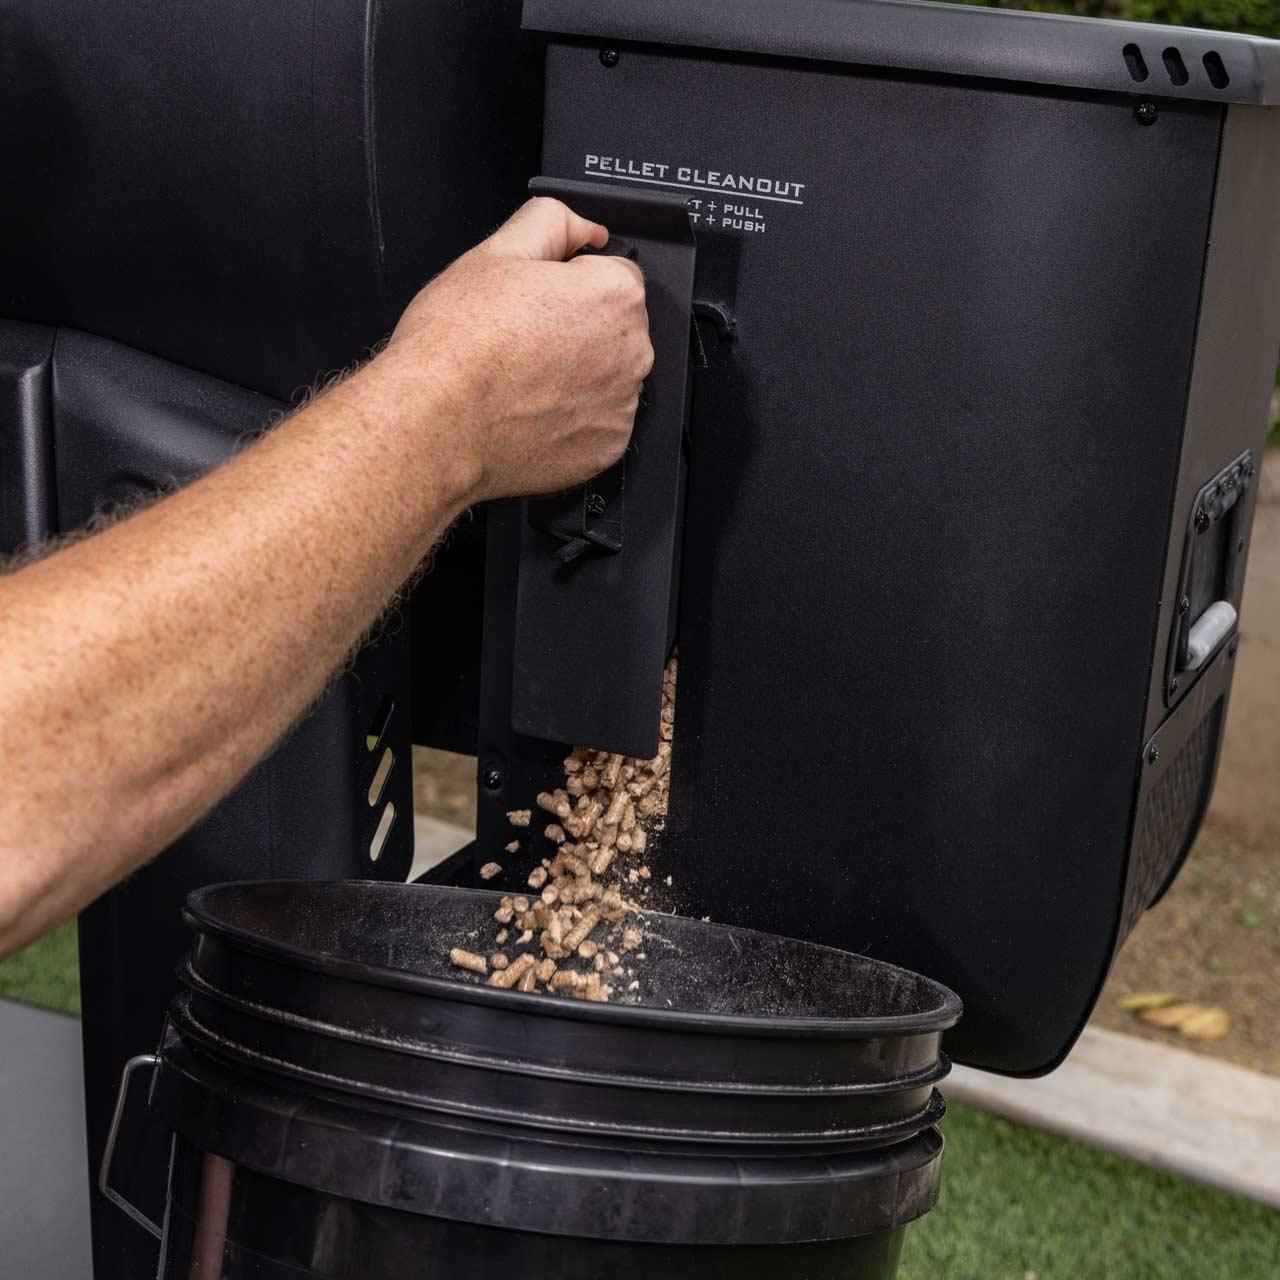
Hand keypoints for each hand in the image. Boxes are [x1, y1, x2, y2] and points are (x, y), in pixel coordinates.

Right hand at [377, 197, 653, 503]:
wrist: (435, 423)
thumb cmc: (458, 346)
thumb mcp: (496, 252)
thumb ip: (553, 222)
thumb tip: (583, 227)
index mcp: (613, 295)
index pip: (613, 272)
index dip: (571, 281)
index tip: (540, 299)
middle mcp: (631, 352)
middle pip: (615, 327)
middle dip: (579, 327)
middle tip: (524, 338)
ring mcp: (621, 405)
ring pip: (607, 376)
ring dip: (578, 374)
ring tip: (524, 376)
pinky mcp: (607, 448)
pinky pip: (599, 423)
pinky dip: (574, 418)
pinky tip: (533, 408)